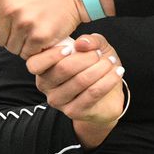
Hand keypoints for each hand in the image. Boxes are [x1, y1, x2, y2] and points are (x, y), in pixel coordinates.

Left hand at [0, 0, 82, 57]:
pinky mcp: (39, 36)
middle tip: (25, 26)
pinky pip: (28, 54)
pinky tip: (43, 35)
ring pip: (12, 49)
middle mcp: (9, 8)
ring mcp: (24, 23)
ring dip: (23, 44)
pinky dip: (35, 50)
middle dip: (9, 37)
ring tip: (35, 29)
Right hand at [26, 34, 125, 148]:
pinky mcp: (74, 112)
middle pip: (63, 68)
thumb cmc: (94, 67)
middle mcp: (45, 86)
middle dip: (86, 57)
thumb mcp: (94, 48)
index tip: (72, 47)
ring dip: (100, 68)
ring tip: (111, 62)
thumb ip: (89, 41)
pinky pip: (93, 92)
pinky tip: (117, 72)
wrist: (106, 96)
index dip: (53, 53)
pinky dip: (108, 80)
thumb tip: (82, 43)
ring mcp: (58, 101)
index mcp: (42, 68)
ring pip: (80, 80)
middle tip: (99, 54)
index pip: (35, 63)